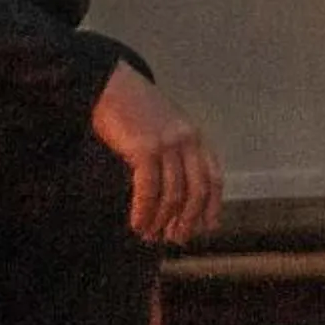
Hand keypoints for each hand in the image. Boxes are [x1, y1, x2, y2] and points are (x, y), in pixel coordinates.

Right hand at [89, 62, 223, 244]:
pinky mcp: (145, 148)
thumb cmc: (135, 112)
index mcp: (196, 138)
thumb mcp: (167, 130)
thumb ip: (178, 155)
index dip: (211, 207)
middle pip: (197, 191)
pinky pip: (149, 189)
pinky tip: (137, 223)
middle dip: (187, 220)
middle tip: (174, 239)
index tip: (204, 229)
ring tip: (149, 235)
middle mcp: (188, 141)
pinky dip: (144, 211)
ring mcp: (168, 144)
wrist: (110, 85)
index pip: (214, 179)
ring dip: (161, 220)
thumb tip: (180, 196)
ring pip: (173, 194)